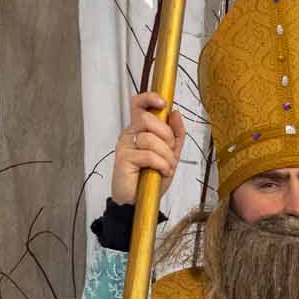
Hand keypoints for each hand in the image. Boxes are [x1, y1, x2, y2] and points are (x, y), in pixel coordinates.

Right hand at [109, 91, 185, 205]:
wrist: (139, 201)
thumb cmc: (151, 177)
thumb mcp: (170, 154)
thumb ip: (175, 134)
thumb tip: (176, 113)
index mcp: (139, 129)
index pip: (139, 104)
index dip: (150, 98)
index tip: (163, 103)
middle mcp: (130, 134)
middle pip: (148, 118)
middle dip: (166, 136)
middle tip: (169, 152)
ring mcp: (125, 145)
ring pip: (150, 138)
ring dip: (165, 155)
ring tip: (166, 167)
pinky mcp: (123, 159)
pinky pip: (148, 154)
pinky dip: (161, 165)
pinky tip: (162, 172)